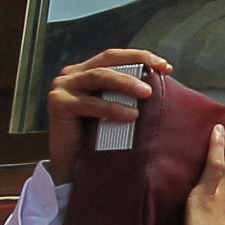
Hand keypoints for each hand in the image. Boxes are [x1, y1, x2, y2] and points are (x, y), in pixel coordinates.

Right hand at [40, 48, 169, 185]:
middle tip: (160, 72)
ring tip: (147, 93)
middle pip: (108, 60)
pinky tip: (130, 115)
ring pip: (99, 76)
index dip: (141, 56)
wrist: (71, 168)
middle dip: (137, 62)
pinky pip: (90, 103)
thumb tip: (159, 84)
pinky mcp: (58, 103)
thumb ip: (126, 95)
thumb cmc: (96, 139)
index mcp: (87, 71)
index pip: (115, 57)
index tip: (165, 66)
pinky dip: (111, 108)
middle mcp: (73, 74)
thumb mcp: (115, 110)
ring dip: (126, 83)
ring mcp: (63, 87)